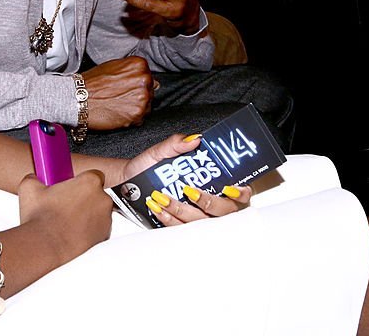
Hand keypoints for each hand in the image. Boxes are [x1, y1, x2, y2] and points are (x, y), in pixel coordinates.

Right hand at [17, 169, 111, 261]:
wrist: (44, 247)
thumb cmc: (41, 219)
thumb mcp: (29, 188)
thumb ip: (35, 178)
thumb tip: (34, 179)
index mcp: (90, 182)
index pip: (94, 174)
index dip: (81, 181)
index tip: (71, 187)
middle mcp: (103, 199)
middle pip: (96, 194)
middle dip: (83, 198)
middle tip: (64, 205)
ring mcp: (106, 219)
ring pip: (98, 212)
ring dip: (86, 215)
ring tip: (65, 221)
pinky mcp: (104, 237)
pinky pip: (98, 230)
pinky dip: (88, 231)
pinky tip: (70, 233)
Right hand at [81, 57, 154, 129]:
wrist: (77, 98)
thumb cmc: (92, 82)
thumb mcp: (113, 66)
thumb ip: (133, 71)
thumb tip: (151, 80)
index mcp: (139, 65)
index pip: (149, 76)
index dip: (136, 84)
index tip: (126, 87)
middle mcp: (144, 79)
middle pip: (150, 91)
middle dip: (138, 96)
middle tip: (120, 97)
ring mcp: (142, 97)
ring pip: (147, 106)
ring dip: (136, 107)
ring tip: (118, 105)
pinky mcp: (137, 114)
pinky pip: (141, 118)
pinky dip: (132, 118)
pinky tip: (118, 112)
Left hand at [120, 134, 251, 225]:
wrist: (127, 181)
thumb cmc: (148, 166)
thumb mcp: (161, 151)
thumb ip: (177, 143)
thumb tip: (195, 139)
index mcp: (213, 182)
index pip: (241, 193)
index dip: (241, 193)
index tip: (229, 188)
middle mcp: (208, 202)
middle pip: (225, 211)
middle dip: (208, 202)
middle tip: (189, 190)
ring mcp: (195, 217)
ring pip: (201, 222)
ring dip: (182, 210)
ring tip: (161, 197)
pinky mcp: (180, 228)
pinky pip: (181, 229)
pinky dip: (169, 218)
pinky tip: (157, 207)